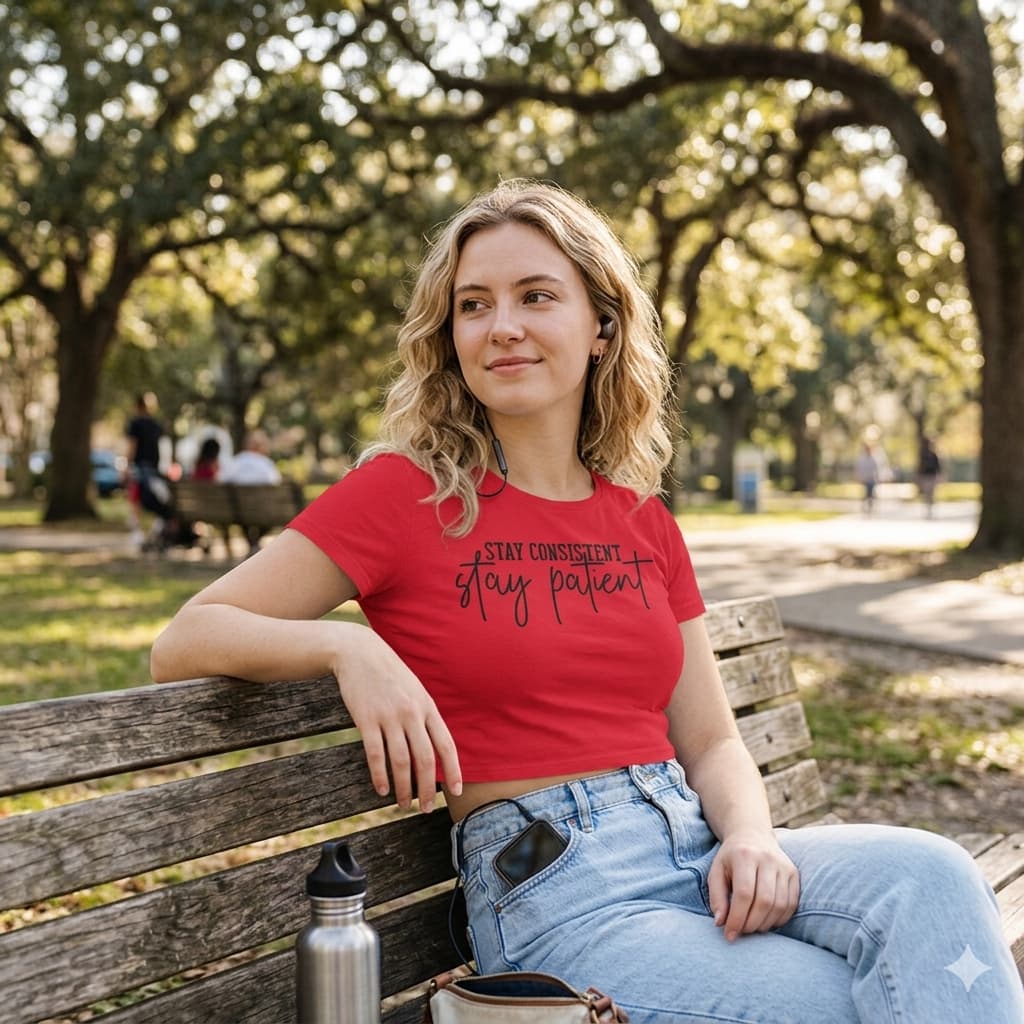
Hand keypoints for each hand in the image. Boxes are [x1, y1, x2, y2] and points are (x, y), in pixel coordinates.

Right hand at [330, 624, 461, 813]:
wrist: (359, 652)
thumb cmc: (389, 674)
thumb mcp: (415, 690)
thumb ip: (424, 716)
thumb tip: (432, 747)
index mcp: (427, 707)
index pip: (446, 744)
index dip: (453, 770)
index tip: (456, 792)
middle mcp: (411, 713)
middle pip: (424, 759)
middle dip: (427, 788)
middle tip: (425, 808)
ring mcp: (388, 716)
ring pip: (400, 761)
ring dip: (403, 788)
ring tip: (403, 804)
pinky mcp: (366, 719)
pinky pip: (375, 754)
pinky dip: (379, 775)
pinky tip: (381, 789)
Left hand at [707, 829, 799, 941]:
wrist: (752, 835)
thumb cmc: (731, 858)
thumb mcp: (716, 871)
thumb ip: (716, 897)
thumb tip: (720, 923)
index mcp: (744, 855)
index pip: (744, 893)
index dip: (737, 918)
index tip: (729, 934)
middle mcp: (767, 859)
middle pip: (764, 901)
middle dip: (752, 924)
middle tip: (741, 932)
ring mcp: (784, 866)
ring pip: (780, 905)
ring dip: (766, 924)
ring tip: (752, 927)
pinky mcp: (794, 873)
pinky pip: (792, 904)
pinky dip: (779, 919)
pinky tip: (766, 920)